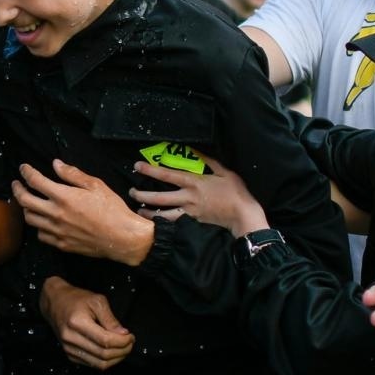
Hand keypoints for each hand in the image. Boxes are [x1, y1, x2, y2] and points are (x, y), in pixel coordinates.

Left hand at [13, 160, 152, 264]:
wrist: (122, 238)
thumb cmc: (112, 209)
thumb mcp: (96, 185)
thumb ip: (73, 174)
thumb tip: (55, 164)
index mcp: (64, 197)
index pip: (35, 181)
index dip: (26, 172)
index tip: (23, 168)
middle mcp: (56, 214)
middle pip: (25, 201)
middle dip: (17, 189)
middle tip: (16, 184)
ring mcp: (57, 231)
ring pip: (30, 219)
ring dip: (25, 208)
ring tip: (27, 202)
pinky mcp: (61, 244)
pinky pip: (41, 235)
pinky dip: (38, 226)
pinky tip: (42, 221)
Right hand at [39, 277, 134, 370]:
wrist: (55, 303)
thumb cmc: (76, 299)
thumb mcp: (97, 301)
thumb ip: (110, 319)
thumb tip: (124, 334)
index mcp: (77, 323)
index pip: (105, 341)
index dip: (122, 342)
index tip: (131, 336)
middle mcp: (71, 338)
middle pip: (103, 354)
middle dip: (122, 351)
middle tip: (130, 343)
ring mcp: (69, 349)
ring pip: (99, 364)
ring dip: (116, 359)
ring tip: (123, 348)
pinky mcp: (70, 355)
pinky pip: (92, 364)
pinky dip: (105, 361)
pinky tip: (112, 352)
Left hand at [127, 152, 267, 236]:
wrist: (242, 215)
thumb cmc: (235, 191)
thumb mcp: (224, 171)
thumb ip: (208, 161)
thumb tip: (195, 151)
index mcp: (194, 183)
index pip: (167, 174)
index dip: (151, 170)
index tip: (138, 166)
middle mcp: (188, 197)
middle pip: (159, 197)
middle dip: (142, 194)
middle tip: (131, 191)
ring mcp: (189, 212)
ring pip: (163, 214)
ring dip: (148, 212)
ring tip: (138, 210)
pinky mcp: (193, 222)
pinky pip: (174, 222)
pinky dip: (162, 222)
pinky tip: (155, 222)